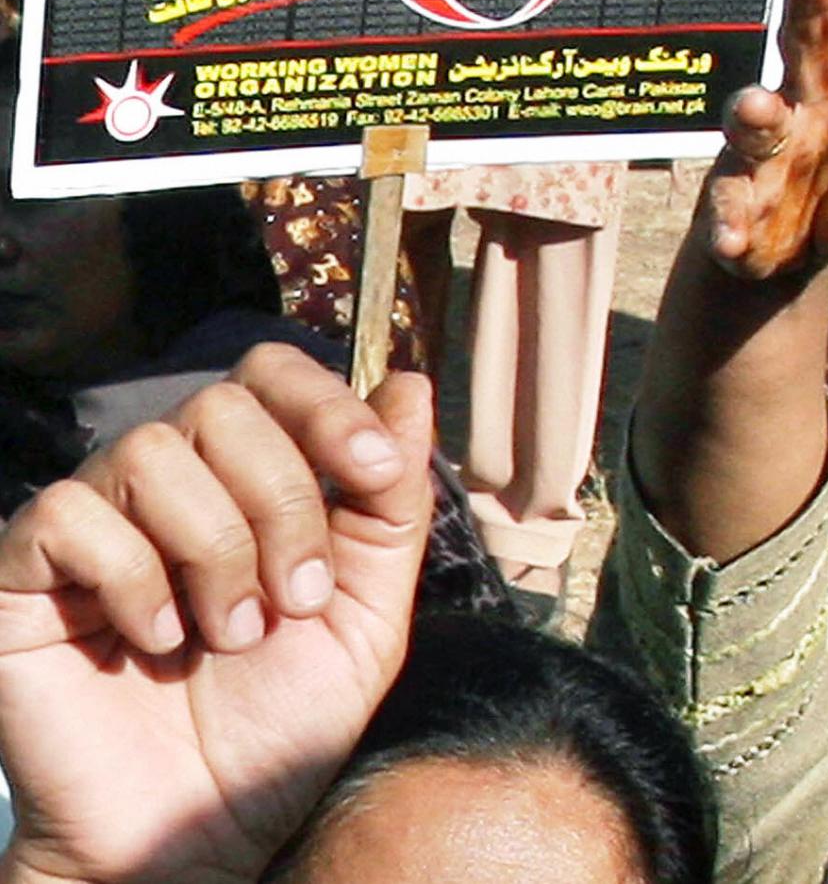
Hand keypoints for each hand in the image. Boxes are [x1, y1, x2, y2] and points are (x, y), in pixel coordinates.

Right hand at [0, 346, 433, 883]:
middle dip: (281, 500)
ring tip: (231, 634)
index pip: (270, 374)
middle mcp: (167, 485)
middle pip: (220, 406)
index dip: (323, 402)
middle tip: (297, 599)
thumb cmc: (282, 725)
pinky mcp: (21, 576)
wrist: (202, 834)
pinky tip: (156, 642)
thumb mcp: (368, 609)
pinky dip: (132, 578)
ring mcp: (91, 524)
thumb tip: (408, 383)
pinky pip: (68, 514)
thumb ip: (391, 501)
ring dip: (215, 549)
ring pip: (150, 452)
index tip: (369, 467)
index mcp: (246, 478)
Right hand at [707, 0, 827, 282]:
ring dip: (756, 111)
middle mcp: (822, 100)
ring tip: (756, 107)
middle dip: (816, 4)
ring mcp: (773, 144)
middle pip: (818, 42)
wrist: (786, 250)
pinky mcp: (735, 194)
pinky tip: (729, 236)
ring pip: (761, 115)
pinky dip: (728, 217)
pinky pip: (729, 201)